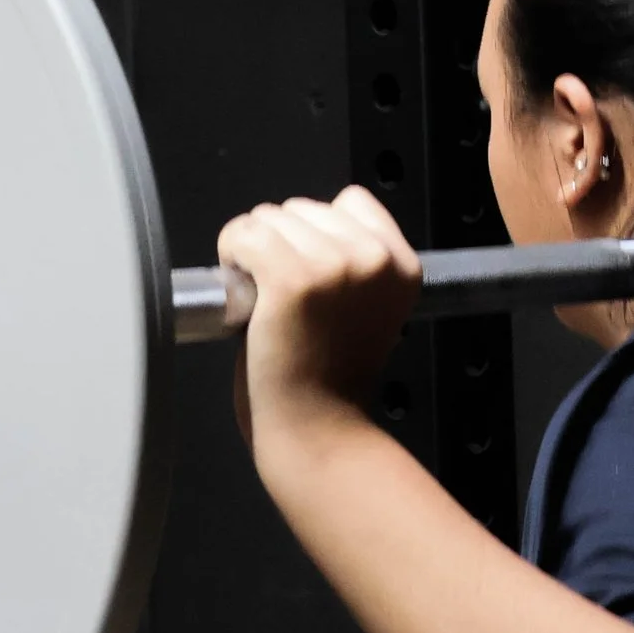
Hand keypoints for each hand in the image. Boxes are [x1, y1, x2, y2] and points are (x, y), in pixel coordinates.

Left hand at [217, 185, 421, 468]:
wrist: (317, 430)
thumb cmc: (329, 380)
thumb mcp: (365, 308)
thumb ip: (351, 264)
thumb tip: (299, 226)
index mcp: (403, 265)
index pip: (351, 201)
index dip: (318, 232)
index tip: (308, 274)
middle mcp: (375, 258)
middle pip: (304, 206)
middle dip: (282, 242)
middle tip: (280, 296)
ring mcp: (335, 265)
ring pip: (269, 216)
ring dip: (253, 250)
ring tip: (262, 297)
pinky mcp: (292, 278)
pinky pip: (244, 234)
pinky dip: (230, 255)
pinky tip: (242, 292)